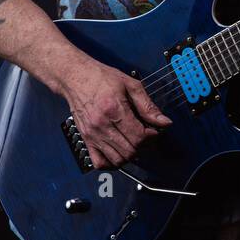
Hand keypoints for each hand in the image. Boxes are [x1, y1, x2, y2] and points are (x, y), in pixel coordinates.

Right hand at [53, 52, 172, 169]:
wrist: (75, 77)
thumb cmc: (101, 78)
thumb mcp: (130, 85)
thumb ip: (148, 105)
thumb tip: (164, 122)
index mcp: (114, 110)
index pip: (138, 137)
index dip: (151, 137)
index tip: (154, 131)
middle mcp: (101, 125)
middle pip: (129, 151)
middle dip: (143, 147)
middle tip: (146, 136)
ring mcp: (92, 135)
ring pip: (117, 160)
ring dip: (130, 155)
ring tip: (134, 143)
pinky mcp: (86, 139)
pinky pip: (99, 162)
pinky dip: (111, 162)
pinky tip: (118, 152)